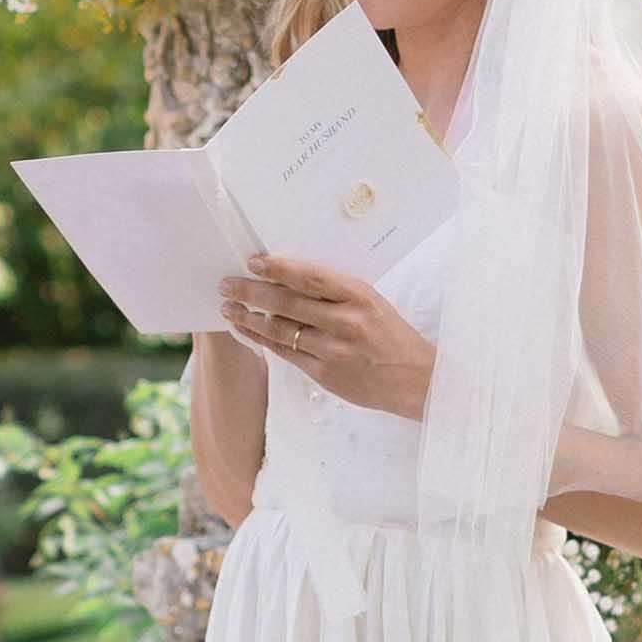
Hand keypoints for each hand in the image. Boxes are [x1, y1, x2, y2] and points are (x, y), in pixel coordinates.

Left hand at [218, 254, 435, 418]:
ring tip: (229, 307)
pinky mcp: (325, 374)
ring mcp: (334, 350)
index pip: (310, 276)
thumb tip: (289, 276)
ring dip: (249, 317)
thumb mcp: (371, 302)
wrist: (415, 379)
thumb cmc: (391, 335)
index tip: (254, 261)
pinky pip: (285, 353)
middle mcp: (345, 322)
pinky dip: (263, 339)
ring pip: (280, 329)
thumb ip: (335, 291)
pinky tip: (248, 329)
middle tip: (227, 284)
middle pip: (287, 302)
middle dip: (251, 291)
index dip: (278, 267)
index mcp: (359, 296)